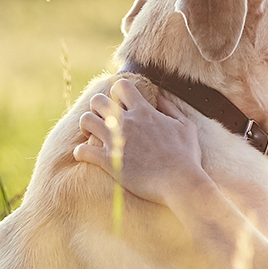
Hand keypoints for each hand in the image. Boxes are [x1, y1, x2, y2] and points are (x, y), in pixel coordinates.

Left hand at [73, 79, 209, 204]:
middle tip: (103, 119)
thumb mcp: (185, 126)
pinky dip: (81, 152)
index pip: (121, 86)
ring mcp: (115, 140)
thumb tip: (158, 96)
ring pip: (85, 121)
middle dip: (97, 107)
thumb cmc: (186, 156)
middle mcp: (126, 122)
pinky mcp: (108, 161)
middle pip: (97, 100)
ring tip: (93, 135)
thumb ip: (170, 108)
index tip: (121, 103)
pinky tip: (87, 156)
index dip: (118, 92)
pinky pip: (82, 150)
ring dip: (86, 126)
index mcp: (144, 111)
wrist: (179, 183)